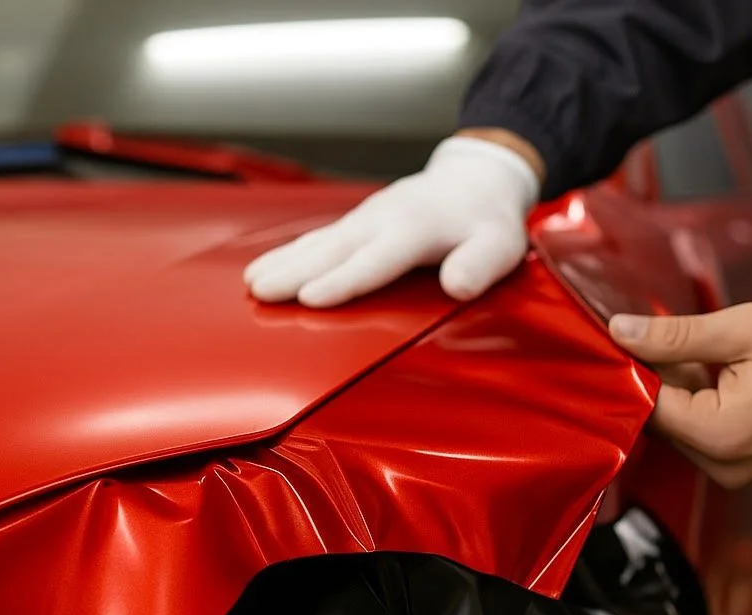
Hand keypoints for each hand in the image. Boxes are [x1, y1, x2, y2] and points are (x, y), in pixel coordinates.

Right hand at [244, 133, 543, 307]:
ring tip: (251, 284)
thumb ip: (479, 264)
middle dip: (294, 271)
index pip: (375, 260)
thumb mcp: (500, 245)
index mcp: (415, 229)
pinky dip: (288, 253)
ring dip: (283, 262)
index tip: (311, 298)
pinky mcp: (356, 222)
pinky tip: (263, 268)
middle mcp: (382, 220)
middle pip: (333, 250)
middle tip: (260, 292)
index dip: (343, 280)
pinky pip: (318, 238)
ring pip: (318, 242)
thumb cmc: (486, 221)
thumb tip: (459, 286)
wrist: (475, 179)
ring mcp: (365, 219)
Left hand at [608, 303, 751, 488]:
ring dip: (686, 387)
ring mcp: (736, 469)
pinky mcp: (747, 464)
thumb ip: (675, 335)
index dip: (635, 367)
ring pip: (683, 424)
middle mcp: (724, 465)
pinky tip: (728, 373)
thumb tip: (623, 332)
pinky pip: (706, 431)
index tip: (632, 337)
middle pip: (662, 418)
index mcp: (719, 436)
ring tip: (718, 354)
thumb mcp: (745, 329)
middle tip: (682, 336)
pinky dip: (706, 401)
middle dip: (663, 376)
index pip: (646, 404)